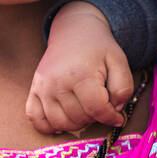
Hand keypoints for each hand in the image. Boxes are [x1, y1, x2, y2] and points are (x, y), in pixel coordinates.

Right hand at [26, 2, 133, 133]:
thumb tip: (115, 110)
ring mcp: (43, 87)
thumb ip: (123, 88)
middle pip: (79, 118)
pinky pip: (35, 119)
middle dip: (94, 118)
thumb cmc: (98, 48)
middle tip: (99, 105)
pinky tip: (63, 119)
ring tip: (84, 109)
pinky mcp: (34, 90)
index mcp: (80, 74)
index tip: (117, 117)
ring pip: (59, 123)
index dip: (111, 117)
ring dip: (76, 123)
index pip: (96, 109)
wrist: (73, 31)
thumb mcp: (119, 61)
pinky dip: (49, 126)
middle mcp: (58, 82)